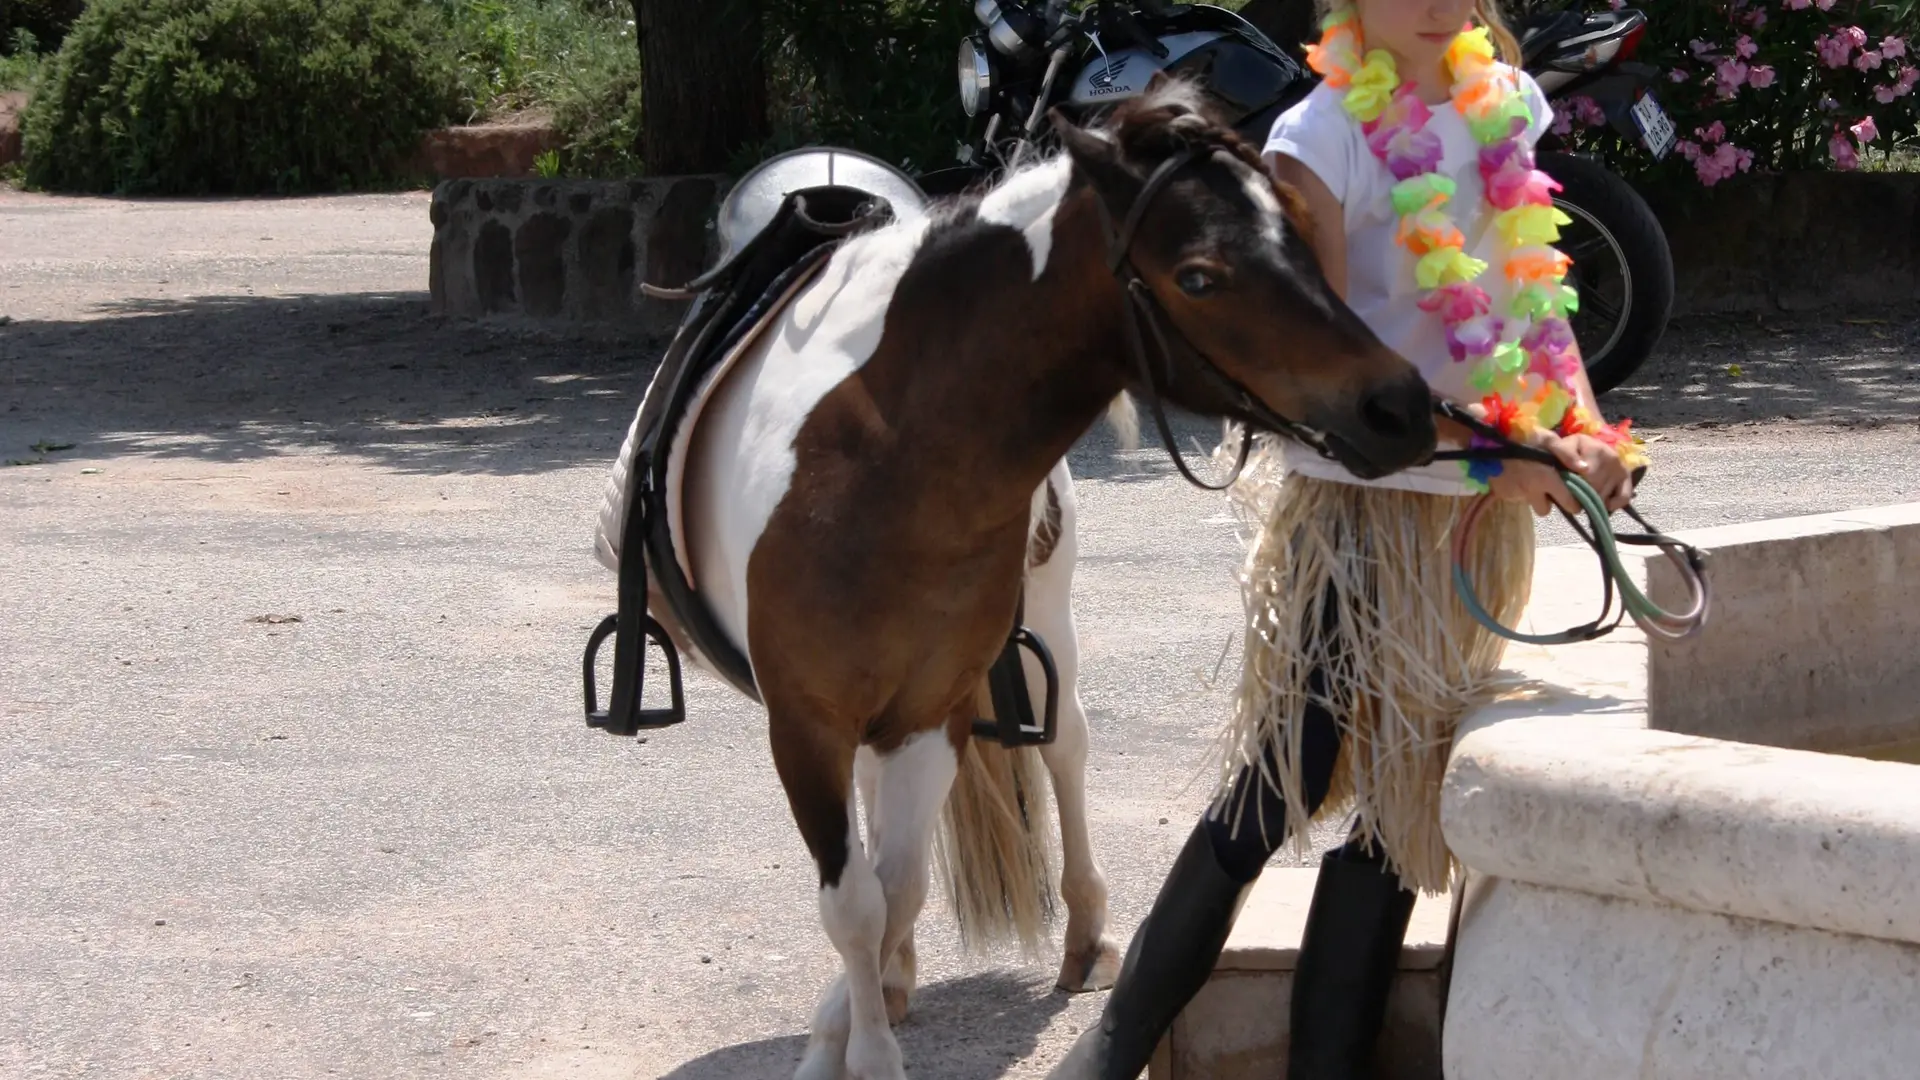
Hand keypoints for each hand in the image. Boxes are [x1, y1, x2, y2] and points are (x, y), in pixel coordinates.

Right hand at [1486, 432, 1633, 515]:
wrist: (1489, 437)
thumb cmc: (1524, 435)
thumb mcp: (1549, 439)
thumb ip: (1568, 455)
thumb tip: (1585, 470)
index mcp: (1547, 479)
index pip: (1567, 503)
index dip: (1573, 503)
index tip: (1573, 499)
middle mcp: (1531, 491)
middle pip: (1545, 510)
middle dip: (1547, 502)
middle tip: (1546, 487)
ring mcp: (1515, 494)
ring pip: (1529, 502)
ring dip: (1531, 494)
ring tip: (1528, 476)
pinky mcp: (1501, 493)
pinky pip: (1514, 496)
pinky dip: (1517, 489)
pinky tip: (1514, 475)